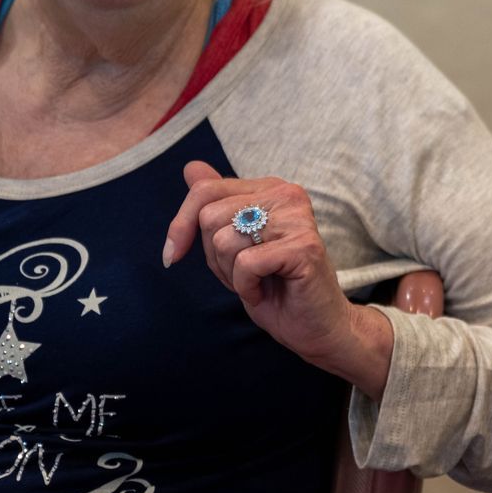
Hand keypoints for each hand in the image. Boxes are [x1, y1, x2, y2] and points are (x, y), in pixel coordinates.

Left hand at [162, 160, 394, 397]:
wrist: (316, 326)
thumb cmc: (275, 286)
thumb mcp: (235, 243)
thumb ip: (216, 204)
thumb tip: (190, 166)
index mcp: (269, 188)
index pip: (205, 190)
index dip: (180, 225)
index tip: (174, 255)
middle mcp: (286, 194)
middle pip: (210, 216)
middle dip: (213, 257)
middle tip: (243, 274)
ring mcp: (297, 218)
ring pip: (224, 241)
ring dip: (231, 275)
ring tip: (257, 282)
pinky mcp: (303, 246)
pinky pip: (245, 264)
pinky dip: (246, 288)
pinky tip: (265, 293)